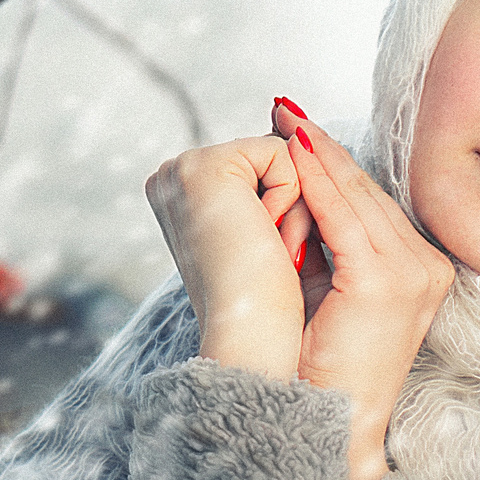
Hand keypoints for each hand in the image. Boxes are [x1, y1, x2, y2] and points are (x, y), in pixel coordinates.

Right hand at [145, 132, 315, 383]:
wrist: (256, 345)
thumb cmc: (271, 307)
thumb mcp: (274, 236)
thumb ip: (278, 186)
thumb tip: (304, 134)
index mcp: (185, 195)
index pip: (265, 167)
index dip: (294, 207)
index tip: (269, 256)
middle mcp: (176, 177)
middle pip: (278, 155)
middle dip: (297, 206)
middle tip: (271, 259)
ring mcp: (184, 169)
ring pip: (285, 155)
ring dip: (297, 209)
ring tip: (271, 255)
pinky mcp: (204, 168)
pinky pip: (284, 155)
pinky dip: (291, 200)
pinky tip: (268, 242)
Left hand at [271, 101, 454, 479]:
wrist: (325, 429)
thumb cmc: (316, 371)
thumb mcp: (329, 296)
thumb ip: (327, 249)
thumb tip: (296, 197)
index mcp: (418, 272)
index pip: (371, 204)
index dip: (334, 163)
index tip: (297, 127)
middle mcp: (426, 268)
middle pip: (367, 192)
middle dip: (322, 149)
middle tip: (284, 109)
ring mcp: (413, 274)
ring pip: (358, 198)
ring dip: (316, 156)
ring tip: (284, 120)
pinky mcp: (387, 282)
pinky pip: (345, 217)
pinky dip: (318, 180)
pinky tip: (293, 151)